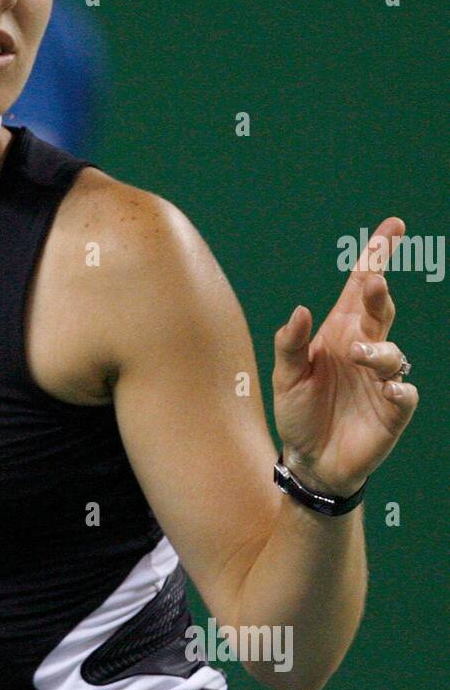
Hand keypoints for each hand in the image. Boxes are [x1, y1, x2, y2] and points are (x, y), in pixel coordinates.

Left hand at [272, 217, 418, 497]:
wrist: (310, 461)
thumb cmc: (298, 413)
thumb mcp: (285, 378)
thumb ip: (290, 345)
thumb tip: (300, 310)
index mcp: (340, 333)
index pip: (360, 288)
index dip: (376, 257)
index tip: (393, 227)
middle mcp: (365, 349)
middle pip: (381, 311)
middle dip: (381, 292)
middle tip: (375, 281)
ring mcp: (381, 379)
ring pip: (393, 352)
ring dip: (379, 350)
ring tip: (359, 356)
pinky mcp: (392, 410)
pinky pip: (404, 393)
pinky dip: (399, 388)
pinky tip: (388, 388)